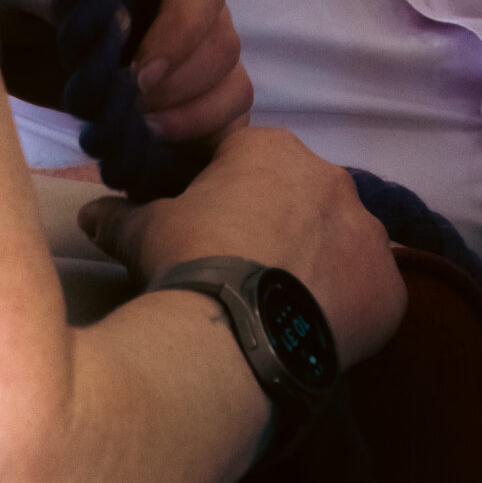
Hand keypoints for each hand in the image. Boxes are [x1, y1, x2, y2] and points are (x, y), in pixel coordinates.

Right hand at [79, 125, 407, 367]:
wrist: (237, 333)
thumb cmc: (190, 261)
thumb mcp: (143, 233)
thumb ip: (120, 215)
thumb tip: (90, 213)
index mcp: (272, 149)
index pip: (249, 161)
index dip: (228, 195)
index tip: (212, 230)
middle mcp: (332, 177)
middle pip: (302, 197)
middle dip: (277, 226)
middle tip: (246, 270)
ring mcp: (368, 230)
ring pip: (341, 241)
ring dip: (317, 263)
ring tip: (281, 305)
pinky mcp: (390, 285)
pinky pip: (369, 289)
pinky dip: (347, 305)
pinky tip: (314, 331)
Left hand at [118, 0, 251, 146]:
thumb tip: (119, 25)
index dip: (182, 29)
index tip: (138, 71)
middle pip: (223, 38)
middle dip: (183, 82)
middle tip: (132, 106)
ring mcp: (187, 46)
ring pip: (231, 81)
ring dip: (195, 115)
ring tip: (141, 130)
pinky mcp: (180, 92)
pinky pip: (222, 117)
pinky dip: (200, 138)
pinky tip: (151, 146)